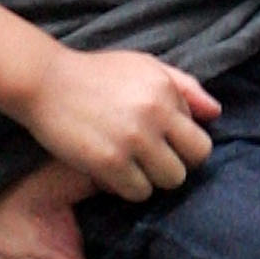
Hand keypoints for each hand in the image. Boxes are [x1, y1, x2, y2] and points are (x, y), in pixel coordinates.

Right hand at [20, 47, 218, 198]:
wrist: (44, 81)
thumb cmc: (96, 74)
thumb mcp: (144, 66)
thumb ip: (184, 87)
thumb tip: (215, 113)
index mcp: (166, 90)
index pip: (201, 137)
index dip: (184, 145)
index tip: (164, 143)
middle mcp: (154, 114)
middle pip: (194, 162)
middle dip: (176, 164)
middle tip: (152, 160)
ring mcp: (132, 139)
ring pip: (169, 180)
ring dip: (153, 178)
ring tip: (132, 165)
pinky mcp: (108, 162)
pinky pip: (138, 192)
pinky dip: (128, 187)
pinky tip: (113, 172)